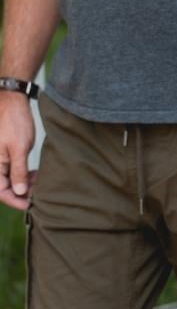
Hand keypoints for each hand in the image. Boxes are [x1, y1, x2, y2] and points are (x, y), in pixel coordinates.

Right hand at [0, 93, 35, 209]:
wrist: (12, 103)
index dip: (16, 201)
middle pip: (6, 188)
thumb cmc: (14, 123)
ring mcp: (0, 159)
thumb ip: (18, 172)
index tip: (31, 205)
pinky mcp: (6, 154)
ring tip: (40, 183)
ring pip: (10, 180)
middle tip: (40, 194)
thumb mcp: (19, 149)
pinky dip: (24, 175)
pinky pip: (13, 170)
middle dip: (23, 193)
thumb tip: (20, 192)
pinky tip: (35, 174)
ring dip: (25, 184)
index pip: (1, 192)